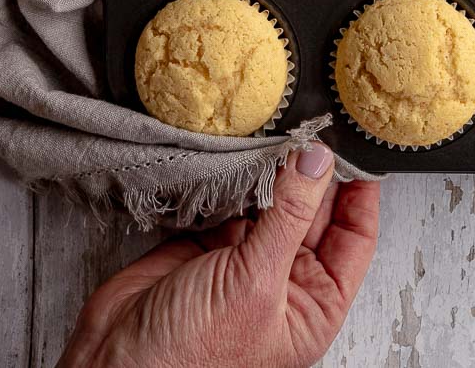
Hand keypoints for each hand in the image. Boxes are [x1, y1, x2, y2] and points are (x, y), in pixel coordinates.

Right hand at [58, 145, 379, 367]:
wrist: (114, 365)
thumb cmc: (189, 358)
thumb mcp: (255, 283)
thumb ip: (289, 216)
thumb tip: (318, 163)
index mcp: (314, 305)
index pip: (355, 237)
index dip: (360, 192)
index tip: (357, 149)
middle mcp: (286, 281)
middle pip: (317, 211)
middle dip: (316, 172)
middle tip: (314, 130)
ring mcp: (249, 258)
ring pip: (278, 200)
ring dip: (278, 169)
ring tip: (283, 134)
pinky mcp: (212, 242)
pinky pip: (239, 198)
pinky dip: (242, 175)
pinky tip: (248, 153)